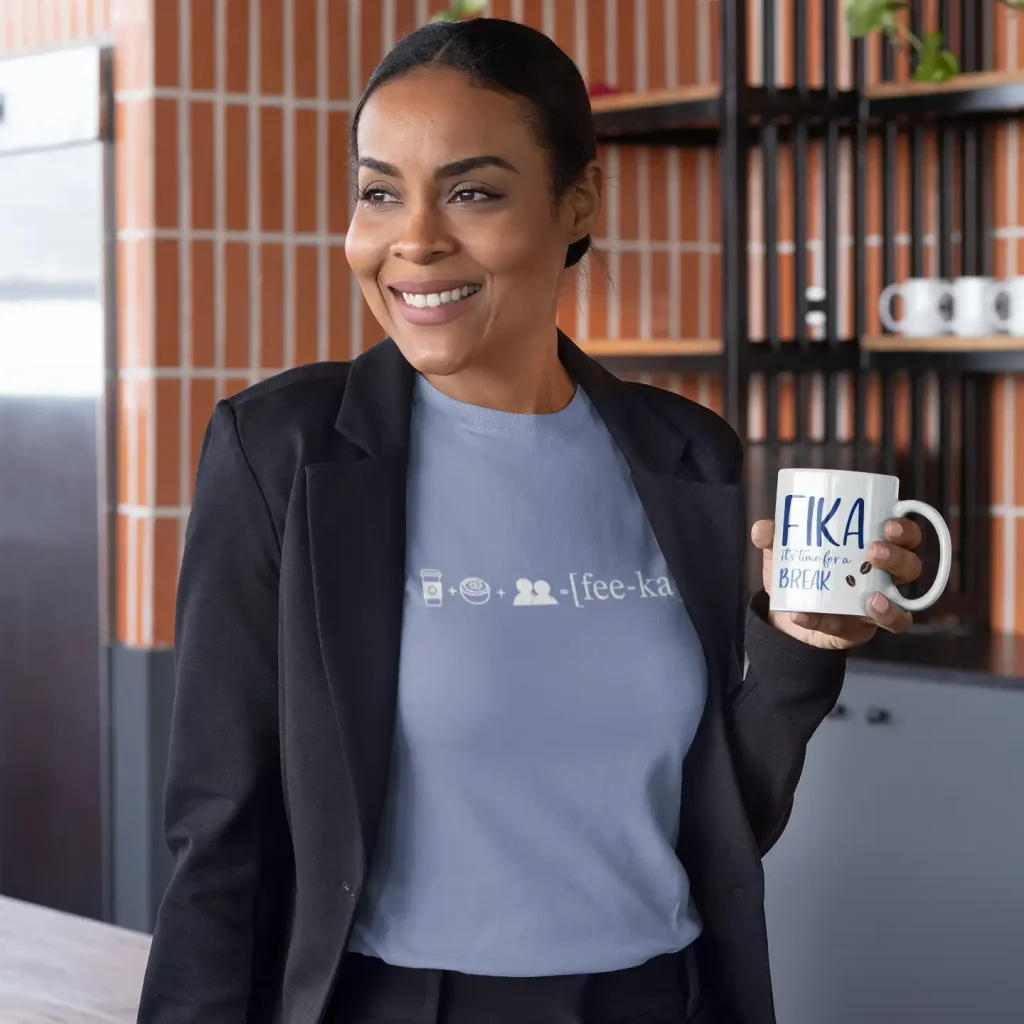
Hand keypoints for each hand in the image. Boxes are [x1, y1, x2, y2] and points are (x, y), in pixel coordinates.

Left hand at [751, 517, 923, 650]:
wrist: (788, 613)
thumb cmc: (801, 572)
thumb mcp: (784, 552)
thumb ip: (773, 538)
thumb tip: (762, 529)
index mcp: (872, 546)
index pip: (905, 535)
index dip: (905, 529)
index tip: (889, 525)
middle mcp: (884, 575)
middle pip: (910, 565)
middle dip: (897, 557)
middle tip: (873, 550)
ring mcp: (878, 603)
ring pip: (901, 602)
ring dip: (888, 599)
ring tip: (869, 597)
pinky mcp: (861, 628)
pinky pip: (861, 633)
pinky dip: (835, 624)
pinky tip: (809, 615)